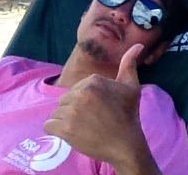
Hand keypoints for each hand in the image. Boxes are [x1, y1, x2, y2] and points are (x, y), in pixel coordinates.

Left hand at [44, 44, 159, 173]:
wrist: (125, 142)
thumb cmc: (128, 114)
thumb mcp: (131, 86)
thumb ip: (129, 63)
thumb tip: (138, 44)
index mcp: (93, 80)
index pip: (76, 89)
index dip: (86, 100)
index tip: (99, 109)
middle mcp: (81, 93)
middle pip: (65, 100)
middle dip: (75, 110)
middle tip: (92, 119)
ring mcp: (72, 111)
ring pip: (57, 113)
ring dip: (66, 121)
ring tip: (83, 127)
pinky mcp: (65, 128)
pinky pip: (49, 125)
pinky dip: (57, 131)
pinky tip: (72, 133)